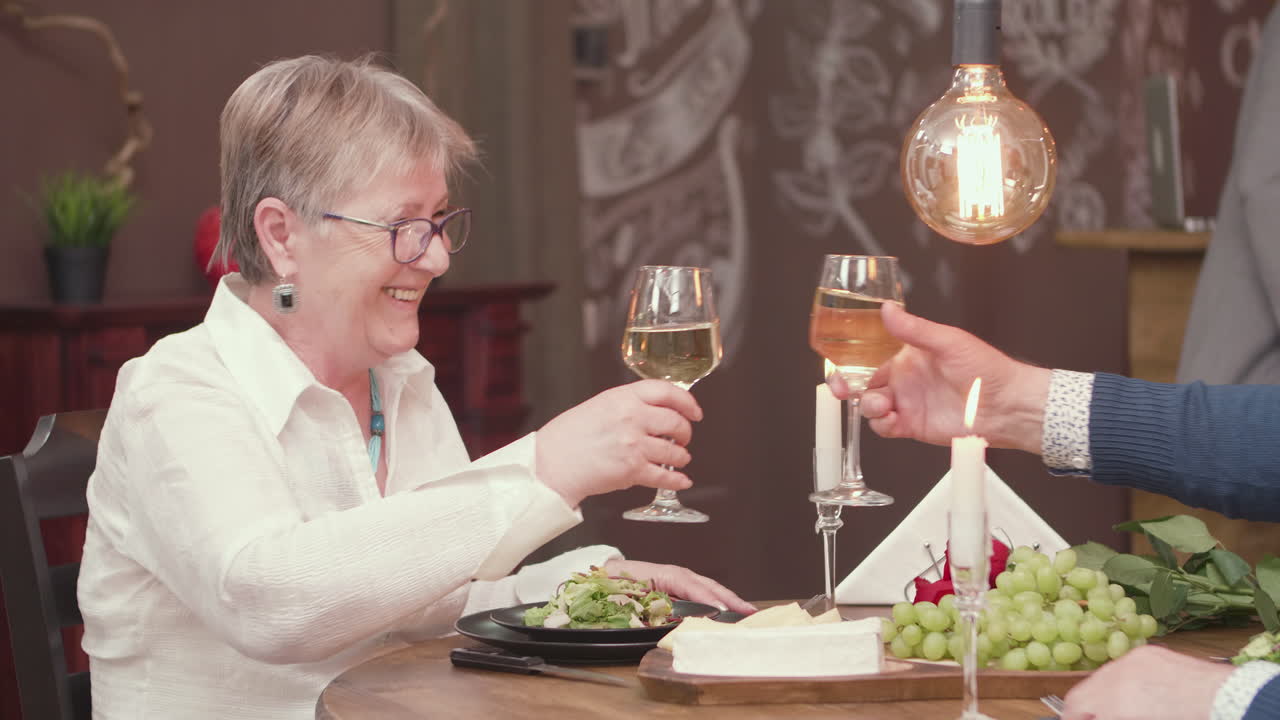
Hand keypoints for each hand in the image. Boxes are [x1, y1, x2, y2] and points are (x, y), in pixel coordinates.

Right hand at [536, 380, 702, 507]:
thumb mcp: (599, 406)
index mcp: (623, 397)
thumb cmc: (568, 436)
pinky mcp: (632, 470)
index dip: (687, 401)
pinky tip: (681, 480)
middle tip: (685, 437)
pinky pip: (665, 477)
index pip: (666, 391)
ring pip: (674, 451)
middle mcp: (632, 418)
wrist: (550, 463)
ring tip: (679, 458)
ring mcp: (634, 445)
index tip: (694, 410)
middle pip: (676, 421)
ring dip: (681, 457)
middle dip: (686, 432)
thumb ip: (627, 405)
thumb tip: (654, 412)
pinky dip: (677, 480)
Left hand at [602, 559, 756, 614]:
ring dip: (722, 598)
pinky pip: (693, 591)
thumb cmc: (601, 592)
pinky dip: (710, 599)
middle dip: (726, 596)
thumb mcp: (620, 603)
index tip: (723, 610)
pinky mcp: (666, 588)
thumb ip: (647, 611)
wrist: (587, 584)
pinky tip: (722, 610)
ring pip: (700, 586)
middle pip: (700, 581)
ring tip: (743, 611)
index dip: (705, 596)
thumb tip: (675, 620)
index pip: (686, 582)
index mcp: (653, 573)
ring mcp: (666, 579)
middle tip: (748, 611)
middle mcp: (664, 573)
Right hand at [834, 302, 1050, 452]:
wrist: (1006, 405)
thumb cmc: (986, 369)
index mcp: (908, 356)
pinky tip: (891, 418)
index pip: (869, 357)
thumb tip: (887, 309)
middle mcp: (904, 380)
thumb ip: (914, 329)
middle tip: (842, 389)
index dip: (850, 361)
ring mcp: (907, 403)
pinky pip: (885, 427)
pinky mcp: (912, 426)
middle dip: (847, 386)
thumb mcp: (948, 341)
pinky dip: (881, 425)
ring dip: (869, 405)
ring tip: (883, 404)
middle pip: (863, 383)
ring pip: (871, 406)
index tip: (839, 365)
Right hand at [1060, 645, 1232, 719]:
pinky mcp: (1148, 652)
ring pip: (1101, 679)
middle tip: (1093, 717)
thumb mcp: (1134, 719)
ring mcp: (1132, 661)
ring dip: (1103, 695)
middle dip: (1086, 709)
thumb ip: (1109, 716)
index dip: (1075, 718)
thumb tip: (1096, 715)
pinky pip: (1122, 667)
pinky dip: (1123, 682)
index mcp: (1118, 704)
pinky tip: (1136, 695)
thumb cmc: (1189, 718)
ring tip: (1117, 709)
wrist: (1227, 701)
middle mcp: (1119, 677)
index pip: (1076, 708)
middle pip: (1082, 694)